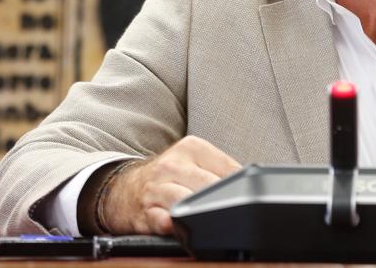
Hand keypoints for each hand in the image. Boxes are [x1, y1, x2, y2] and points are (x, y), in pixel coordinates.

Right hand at [101, 136, 241, 234]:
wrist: (123, 190)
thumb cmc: (168, 177)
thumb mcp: (193, 161)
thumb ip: (221, 169)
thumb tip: (252, 185)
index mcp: (192, 147)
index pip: (230, 169)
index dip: (240, 188)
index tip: (244, 199)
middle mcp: (173, 164)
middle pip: (212, 187)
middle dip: (224, 202)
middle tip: (231, 212)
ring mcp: (158, 188)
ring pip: (190, 202)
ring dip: (203, 213)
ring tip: (211, 219)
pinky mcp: (146, 212)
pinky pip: (166, 221)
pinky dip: (177, 226)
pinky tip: (184, 228)